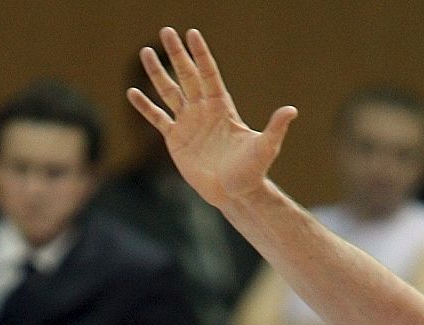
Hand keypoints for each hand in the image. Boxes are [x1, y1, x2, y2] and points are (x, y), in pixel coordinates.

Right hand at [128, 27, 297, 211]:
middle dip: (177, 54)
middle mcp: (203, 110)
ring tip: (145, 52)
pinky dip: (145, 106)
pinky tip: (132, 93)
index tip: (192, 33)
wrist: (233, 193)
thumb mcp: (265, 147)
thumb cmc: (251, 171)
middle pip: (187, 75)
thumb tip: (291, 110)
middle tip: (166, 31)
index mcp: (222, 106)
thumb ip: (275, 127)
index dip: (201, 54)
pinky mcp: (175, 139)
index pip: (209, 74)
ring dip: (157, 73)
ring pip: (169, 92)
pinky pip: (157, 118)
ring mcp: (188, 123)